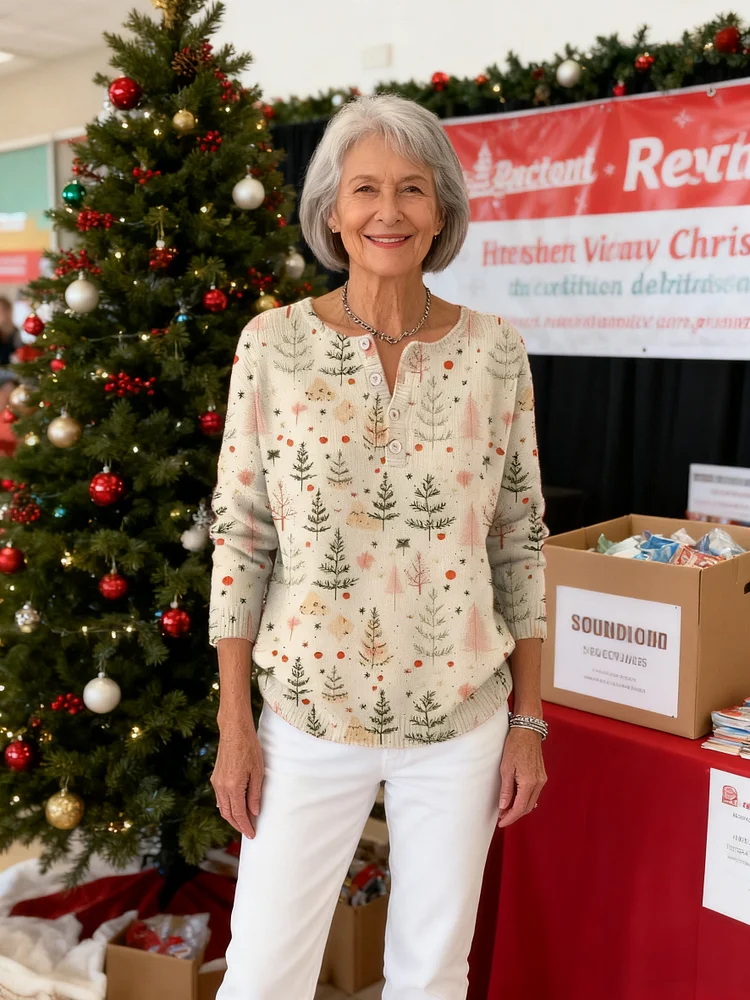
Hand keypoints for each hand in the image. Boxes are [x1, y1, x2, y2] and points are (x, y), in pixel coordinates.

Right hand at [211, 718, 263, 838]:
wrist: (234, 731)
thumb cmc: (249, 748)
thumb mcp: (258, 772)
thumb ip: (255, 794)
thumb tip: (254, 812)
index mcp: (233, 787)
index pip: (239, 814)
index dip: (245, 826)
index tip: (252, 834)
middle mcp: (221, 787)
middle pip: (228, 814)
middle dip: (238, 825)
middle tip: (248, 831)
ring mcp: (216, 782)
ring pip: (222, 807)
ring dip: (232, 817)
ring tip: (244, 822)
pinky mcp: (215, 777)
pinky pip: (220, 798)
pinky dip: (227, 807)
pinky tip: (235, 808)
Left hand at [497, 727, 546, 827]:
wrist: (527, 731)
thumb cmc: (515, 745)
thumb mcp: (506, 768)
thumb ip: (506, 790)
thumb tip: (504, 806)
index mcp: (529, 783)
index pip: (520, 808)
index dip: (510, 818)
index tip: (501, 822)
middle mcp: (539, 783)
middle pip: (527, 807)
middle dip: (514, 815)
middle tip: (501, 817)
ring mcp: (542, 780)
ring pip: (531, 801)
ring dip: (519, 807)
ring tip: (506, 809)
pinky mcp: (541, 776)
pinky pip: (534, 793)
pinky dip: (525, 799)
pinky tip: (516, 799)